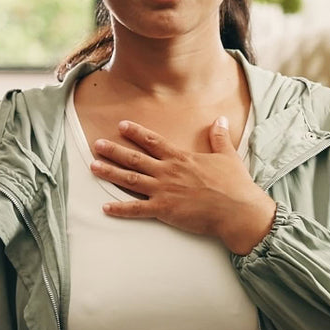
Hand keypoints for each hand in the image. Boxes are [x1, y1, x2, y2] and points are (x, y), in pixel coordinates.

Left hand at [90, 118, 276, 253]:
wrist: (237, 210)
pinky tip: (105, 207)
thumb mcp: (228, 156)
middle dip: (114, 151)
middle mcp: (168, 171)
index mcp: (181, 158)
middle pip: (135, 158)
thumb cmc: (234, 185)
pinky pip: (137, 209)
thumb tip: (221, 119)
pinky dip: (120, 209)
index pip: (153, 141)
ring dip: (110, 173)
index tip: (121, 125)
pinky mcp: (164, 210)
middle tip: (97, 145)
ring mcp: (164, 190)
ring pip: (130, 179)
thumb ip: (220, 137)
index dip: (136, 133)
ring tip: (93, 167)